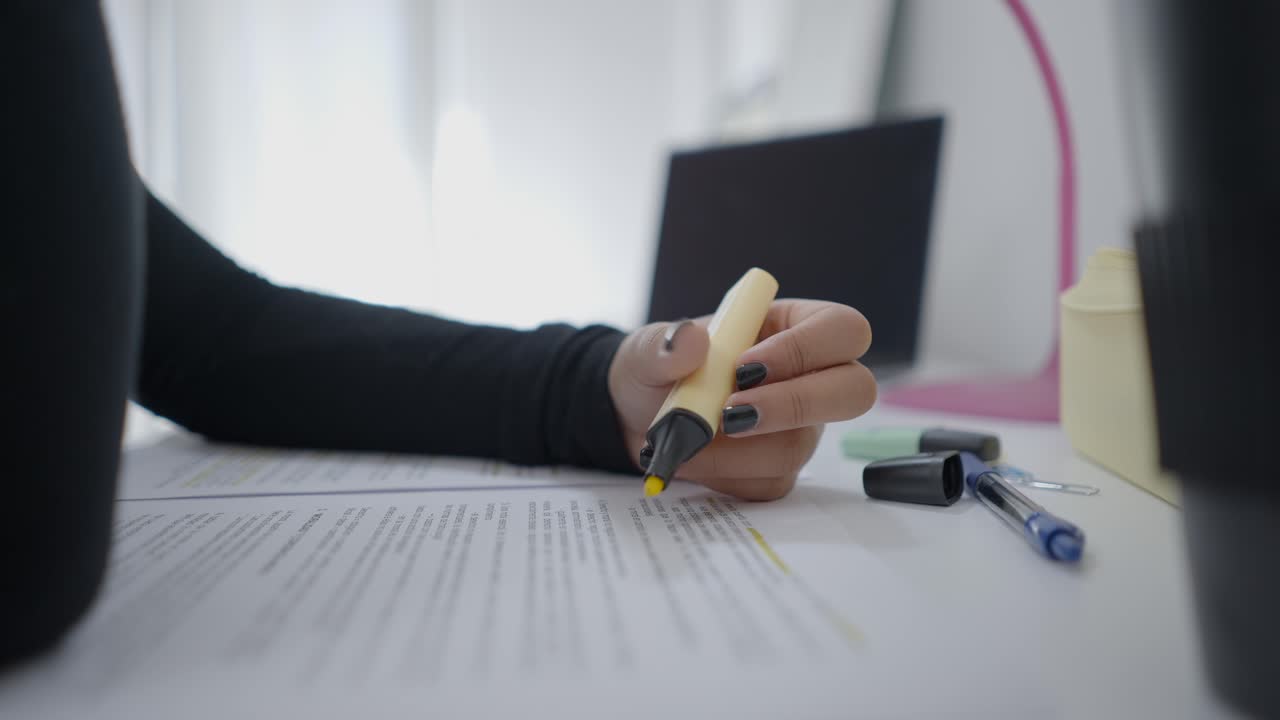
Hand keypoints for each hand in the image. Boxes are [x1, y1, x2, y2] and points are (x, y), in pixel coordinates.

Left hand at [608, 300, 874, 500]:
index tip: (744, 366)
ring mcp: (799, 428)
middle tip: (732, 413)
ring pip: (799, 446)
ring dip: (737, 449)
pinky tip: (692, 458)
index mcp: (792, 326)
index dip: (805, 349)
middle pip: (854, 391)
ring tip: (687, 439)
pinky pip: (768, 482)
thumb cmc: (657, 369)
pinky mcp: (777, 469)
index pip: (841, 329)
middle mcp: (808, 377)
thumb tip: (690, 341)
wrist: (635, 418)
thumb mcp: (649, 348)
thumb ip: (665, 345)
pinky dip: (723, 473)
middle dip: (793, 405)